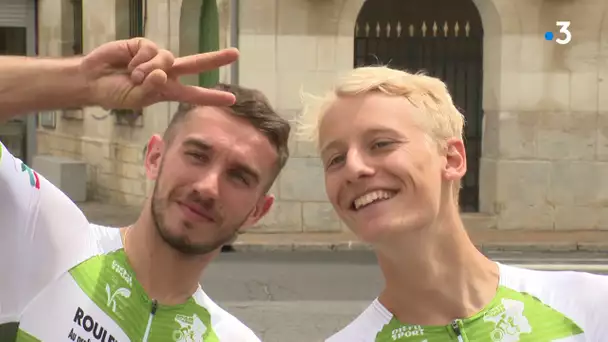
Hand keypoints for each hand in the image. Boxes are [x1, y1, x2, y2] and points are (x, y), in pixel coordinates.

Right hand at [80, 38, 237, 109]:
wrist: (93, 80)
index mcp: (168, 89)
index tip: (232, 100)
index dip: (211, 97)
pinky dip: (140, 60)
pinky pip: (151, 50)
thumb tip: (162, 72)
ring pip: (167, 59)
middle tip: (236, 54)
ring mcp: (156, 57)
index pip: (194, 93)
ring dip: (149, 70)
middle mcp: (166, 72)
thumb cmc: (116, 93)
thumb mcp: (137, 99)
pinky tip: (128, 65)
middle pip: (196, 63)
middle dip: (215, 59)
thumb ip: (152, 89)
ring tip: (133, 77)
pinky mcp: (144, 45)